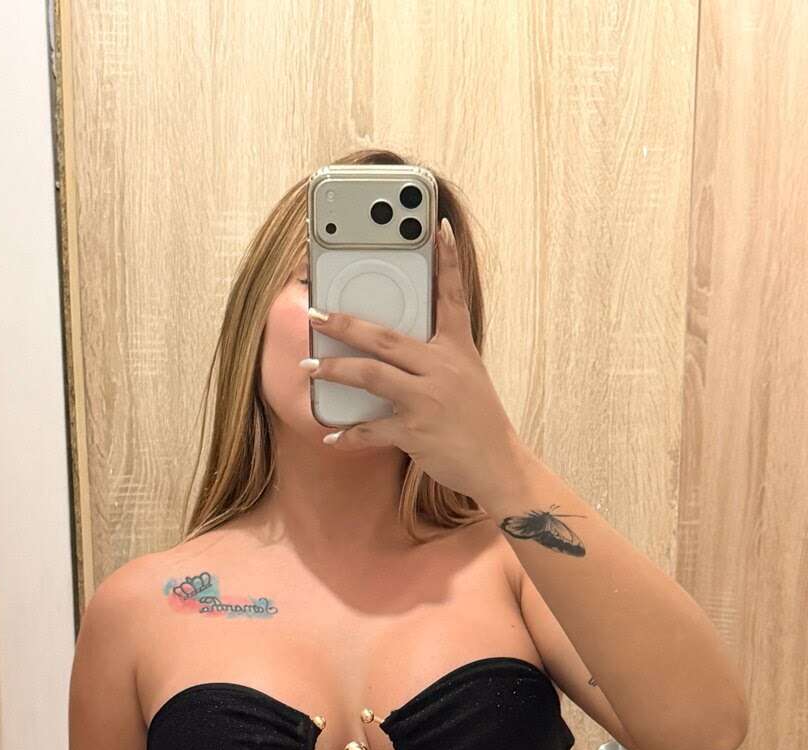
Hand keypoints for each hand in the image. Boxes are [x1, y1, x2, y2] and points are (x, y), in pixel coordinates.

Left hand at [302, 217, 523, 509]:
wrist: (497, 464)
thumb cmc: (479, 422)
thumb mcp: (468, 378)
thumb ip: (437, 358)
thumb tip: (396, 350)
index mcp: (458, 349)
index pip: (453, 296)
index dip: (447, 261)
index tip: (438, 227)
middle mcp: (442, 368)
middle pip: (386, 337)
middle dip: (345, 322)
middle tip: (315, 312)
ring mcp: (428, 399)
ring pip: (371, 375)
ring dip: (335, 369)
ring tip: (310, 365)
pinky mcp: (416, 431)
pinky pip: (372, 428)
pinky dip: (349, 434)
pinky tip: (332, 436)